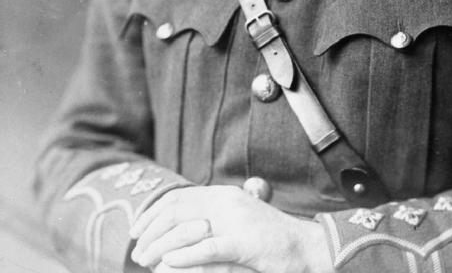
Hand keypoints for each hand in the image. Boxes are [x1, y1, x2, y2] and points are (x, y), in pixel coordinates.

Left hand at [129, 185, 332, 272]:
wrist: (306, 247)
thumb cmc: (272, 241)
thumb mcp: (239, 224)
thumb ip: (214, 221)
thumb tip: (181, 232)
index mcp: (224, 195)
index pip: (179, 196)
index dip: (153, 212)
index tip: (136, 229)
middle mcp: (227, 202)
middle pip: (176, 210)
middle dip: (150, 230)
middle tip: (135, 252)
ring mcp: (235, 221)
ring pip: (186, 230)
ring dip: (159, 246)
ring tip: (145, 261)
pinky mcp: (243, 242)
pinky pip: (207, 248)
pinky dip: (184, 256)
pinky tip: (168, 265)